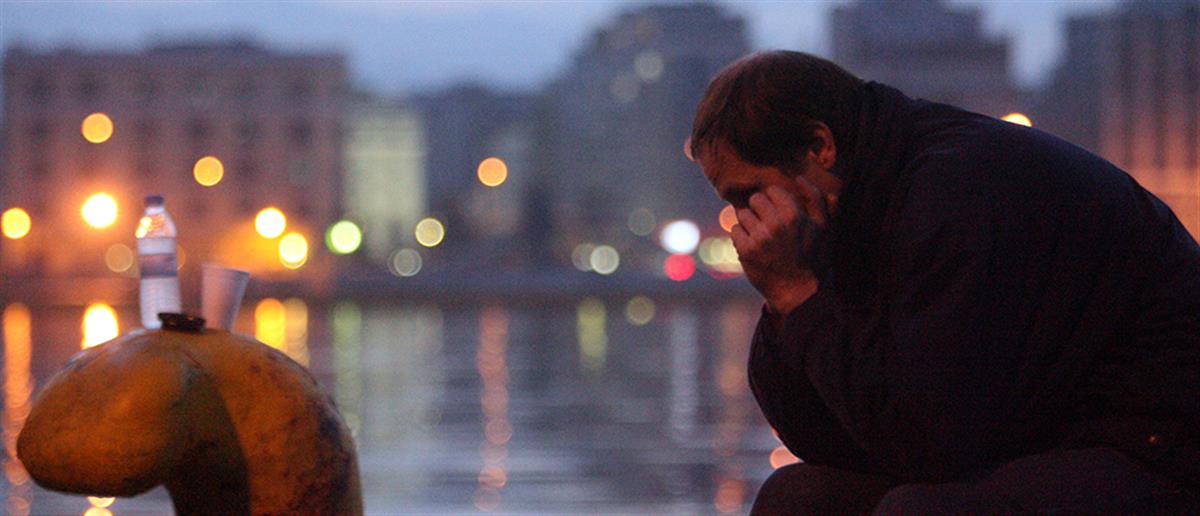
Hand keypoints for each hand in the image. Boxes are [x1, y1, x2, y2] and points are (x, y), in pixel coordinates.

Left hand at [730, 178, 828, 313]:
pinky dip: (741, 237)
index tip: (779, 213)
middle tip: (768, 224)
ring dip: (749, 223)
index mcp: (794, 215)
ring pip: (742, 214)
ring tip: (762, 236)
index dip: (774, 201)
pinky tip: (754, 246)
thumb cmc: (812, 256)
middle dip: (760, 209)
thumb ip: (817, 199)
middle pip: (754, 199)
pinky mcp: (745, 251)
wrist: (797, 291)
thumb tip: (800, 177)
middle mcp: (775, 224)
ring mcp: (758, 238)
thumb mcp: (824, 227)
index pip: (771, 191)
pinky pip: (735, 230)